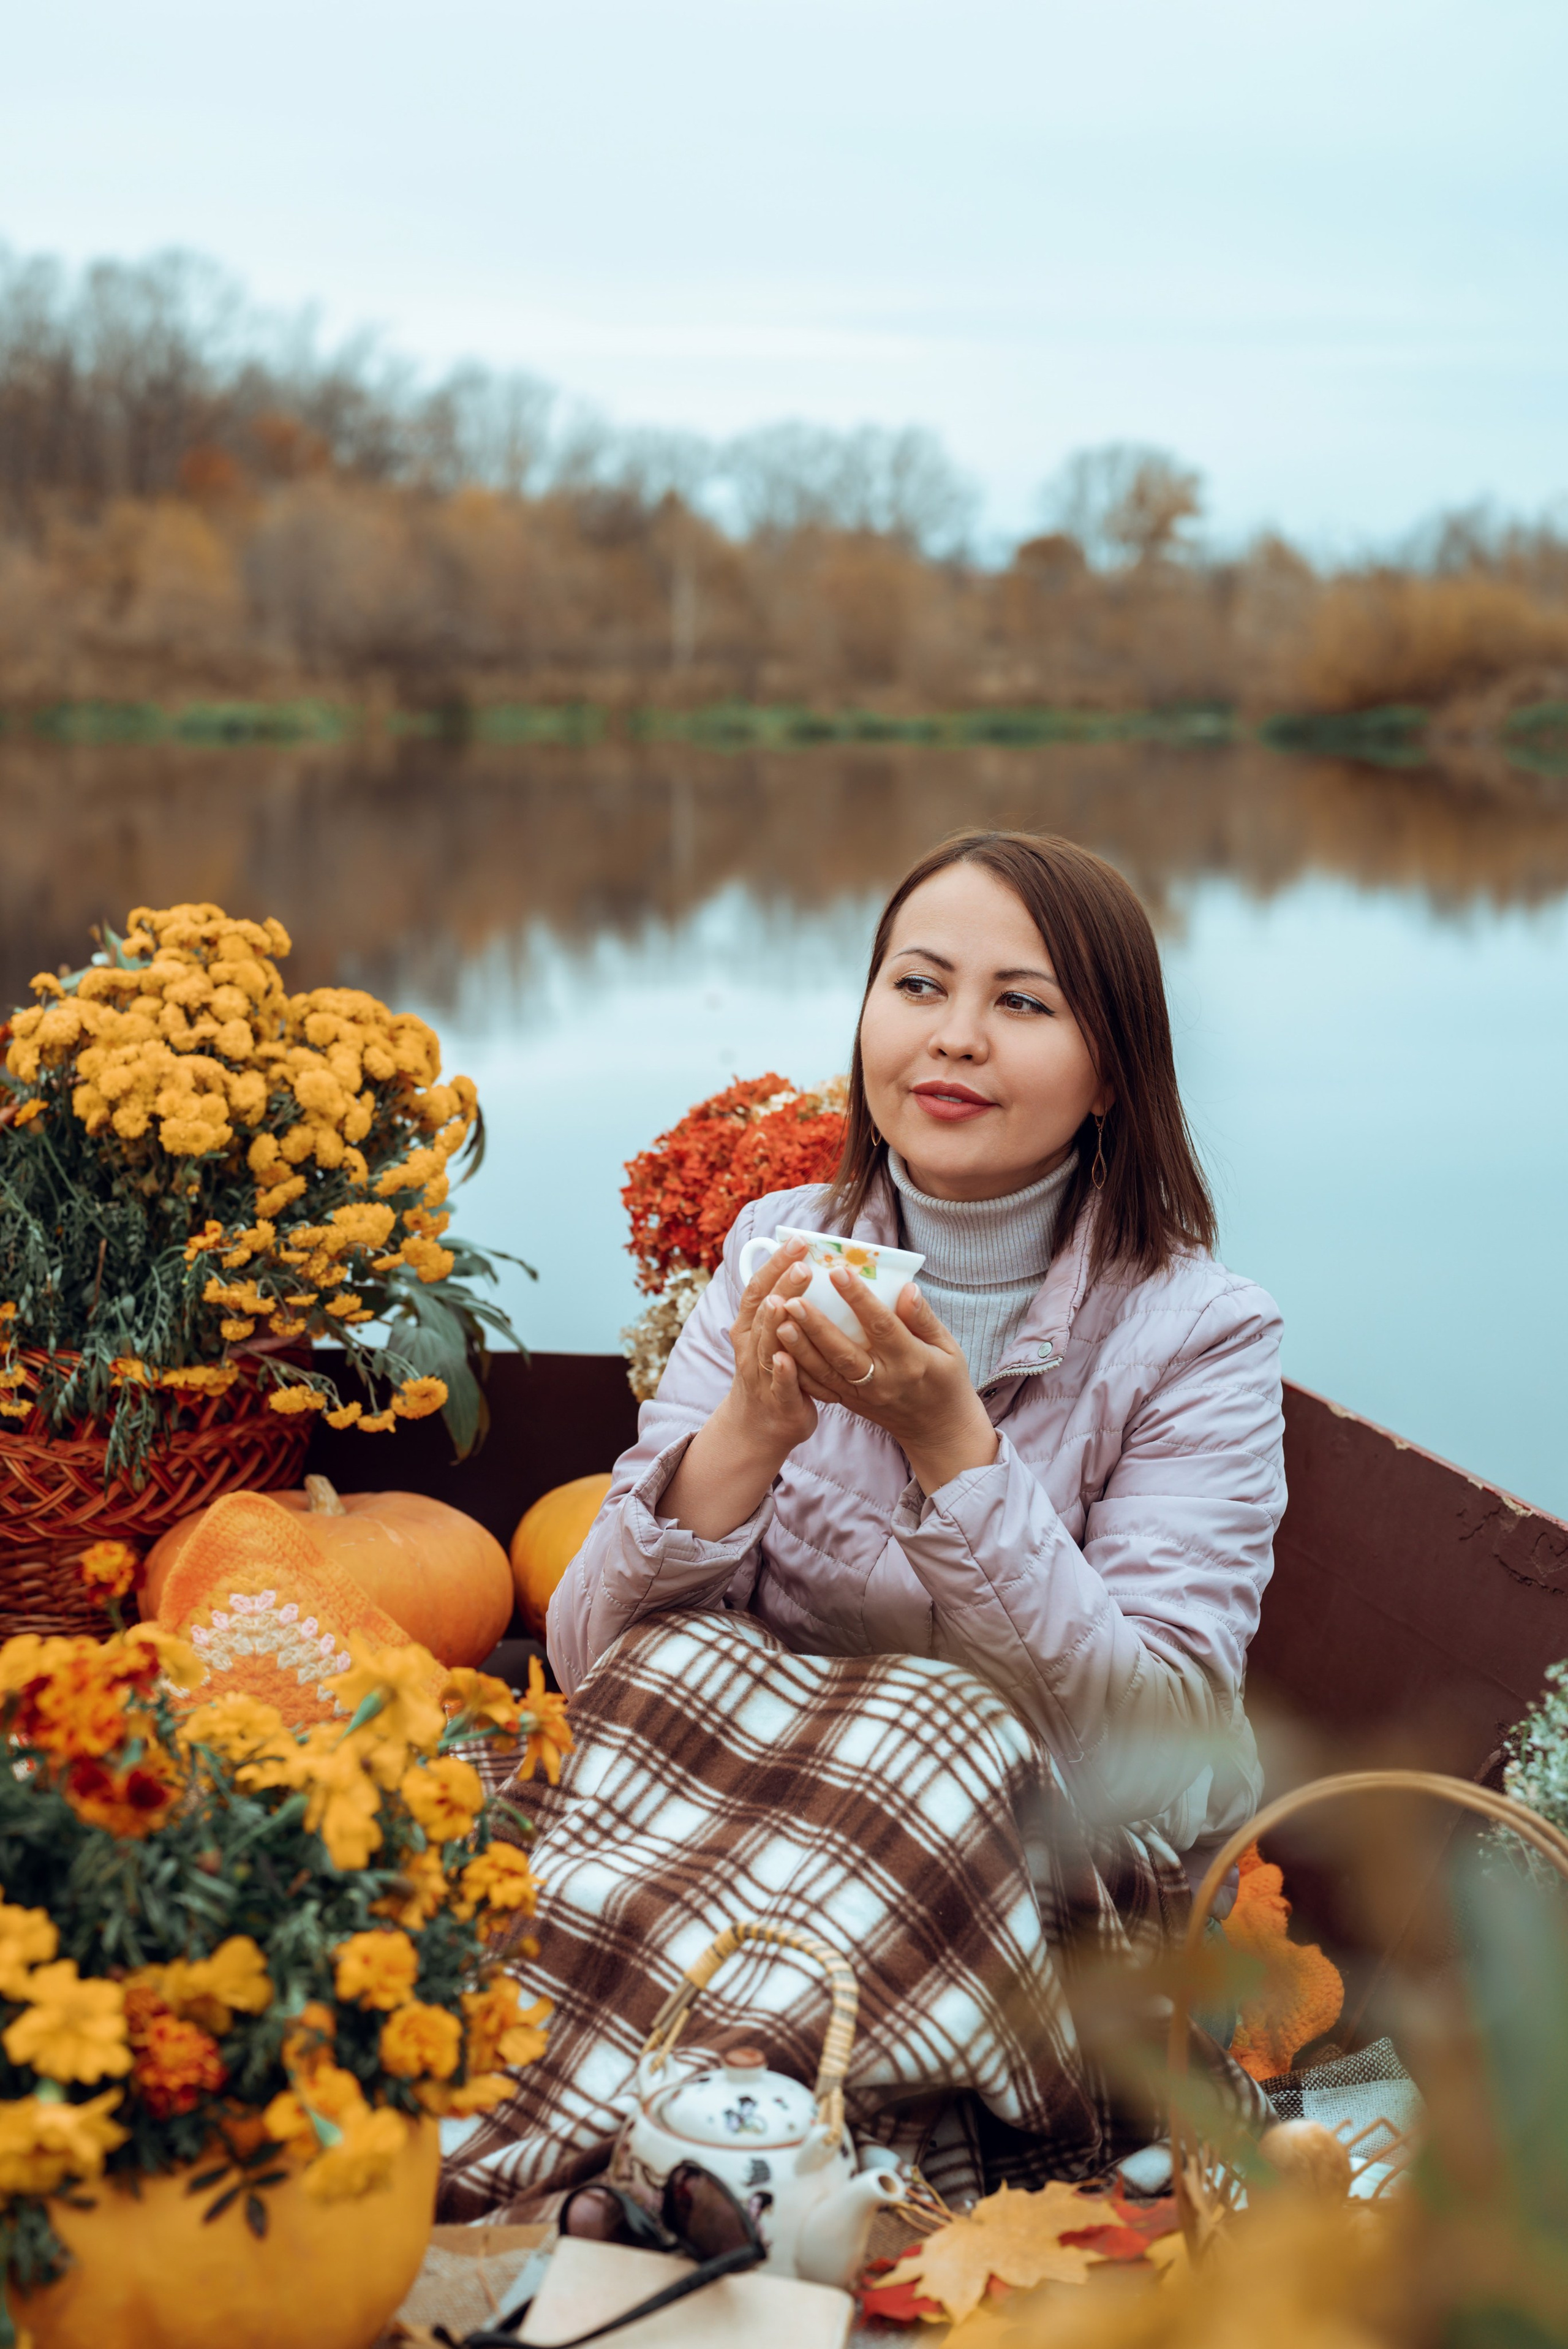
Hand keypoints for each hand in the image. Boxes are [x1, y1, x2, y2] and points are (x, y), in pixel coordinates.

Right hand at [723, 1238, 818, 1457]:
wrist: (759, 1427)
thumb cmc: (774, 1372)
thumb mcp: (770, 1335)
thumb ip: (781, 1304)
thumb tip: (805, 1263)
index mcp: (750, 1327)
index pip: (759, 1288)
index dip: (776, 1264)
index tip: (798, 1241)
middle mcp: (751, 1347)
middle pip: (764, 1311)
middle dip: (781, 1286)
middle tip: (803, 1263)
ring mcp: (761, 1374)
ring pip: (766, 1345)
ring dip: (774, 1323)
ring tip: (785, 1301)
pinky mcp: (778, 1401)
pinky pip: (779, 1385)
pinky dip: (782, 1372)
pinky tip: (787, 1358)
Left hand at [777, 1272, 998, 1493]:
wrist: (937, 1429)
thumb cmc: (945, 1380)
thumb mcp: (948, 1347)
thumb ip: (924, 1318)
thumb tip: (907, 1288)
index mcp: (910, 1361)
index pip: (882, 1326)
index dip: (859, 1299)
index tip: (838, 1272)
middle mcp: (882, 1380)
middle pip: (843, 1351)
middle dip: (815, 1325)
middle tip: (791, 1299)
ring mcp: (862, 1396)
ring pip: (824, 1372)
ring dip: (799, 1347)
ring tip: (778, 1320)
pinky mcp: (849, 1404)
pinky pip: (819, 1388)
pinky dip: (797, 1370)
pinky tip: (778, 1349)